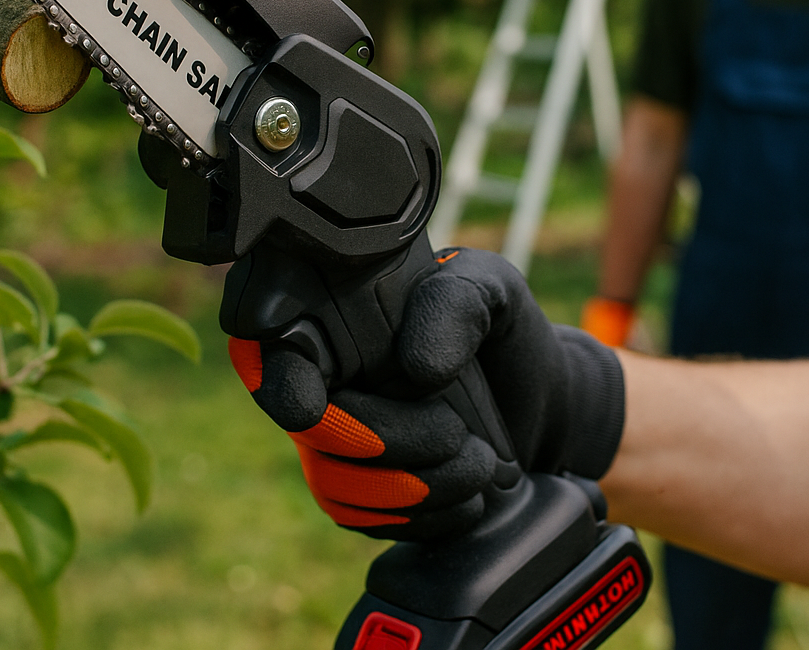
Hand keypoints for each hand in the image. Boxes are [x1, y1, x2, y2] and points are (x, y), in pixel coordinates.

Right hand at [229, 248, 625, 540]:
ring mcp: (336, 440)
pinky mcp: (361, 491)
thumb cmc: (502, 332)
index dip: (280, 383)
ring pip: (332, 483)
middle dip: (381, 441)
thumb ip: (456, 304)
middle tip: (456, 433)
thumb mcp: (491, 290)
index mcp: (333, 318)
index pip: (268, 350)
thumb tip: (416, 367)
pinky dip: (419, 519)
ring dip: (410, 487)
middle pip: (308, 429)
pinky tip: (467, 495)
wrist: (540, 402)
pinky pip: (361, 519)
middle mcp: (322, 380)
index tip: (312, 407)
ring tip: (478, 463)